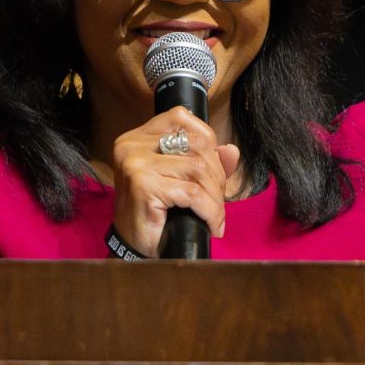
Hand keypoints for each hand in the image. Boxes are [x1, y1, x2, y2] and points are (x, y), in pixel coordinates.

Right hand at [111, 107, 240, 256]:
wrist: (132, 247)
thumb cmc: (155, 212)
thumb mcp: (181, 179)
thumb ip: (206, 162)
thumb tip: (232, 151)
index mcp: (138, 137)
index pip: (181, 118)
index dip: (208, 142)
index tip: (213, 170)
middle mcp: (133, 145)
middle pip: (197, 144)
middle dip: (217, 174)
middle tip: (217, 200)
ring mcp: (136, 163)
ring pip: (198, 168)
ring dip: (215, 196)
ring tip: (216, 215)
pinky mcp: (143, 185)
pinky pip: (193, 193)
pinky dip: (210, 211)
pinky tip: (212, 224)